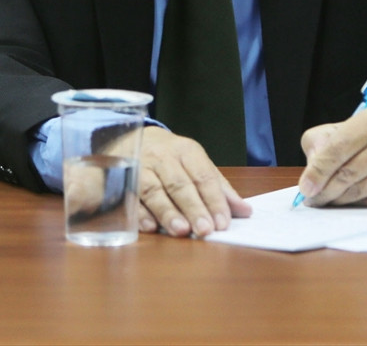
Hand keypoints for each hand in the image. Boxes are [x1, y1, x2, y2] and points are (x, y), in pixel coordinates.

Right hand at [134, 127, 251, 235]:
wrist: (130, 137)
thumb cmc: (170, 157)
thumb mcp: (195, 164)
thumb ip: (218, 188)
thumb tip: (245, 211)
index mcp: (185, 151)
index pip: (202, 176)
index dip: (213, 200)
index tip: (222, 223)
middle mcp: (161, 156)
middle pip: (178, 183)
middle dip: (192, 208)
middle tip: (204, 230)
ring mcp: (139, 165)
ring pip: (153, 189)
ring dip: (167, 211)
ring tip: (181, 230)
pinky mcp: (121, 177)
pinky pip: (129, 196)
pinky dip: (140, 213)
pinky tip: (150, 227)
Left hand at [297, 102, 366, 207]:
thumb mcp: (348, 129)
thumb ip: (322, 143)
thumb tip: (311, 171)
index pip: (340, 147)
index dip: (319, 169)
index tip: (306, 187)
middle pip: (351, 172)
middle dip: (326, 189)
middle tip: (312, 198)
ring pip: (363, 190)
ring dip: (340, 200)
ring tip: (327, 200)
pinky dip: (359, 205)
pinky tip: (351, 202)